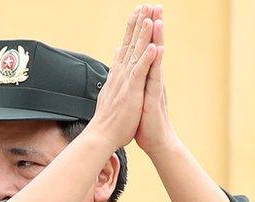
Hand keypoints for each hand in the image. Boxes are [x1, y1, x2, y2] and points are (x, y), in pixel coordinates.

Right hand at [86, 4, 158, 150]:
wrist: (102, 136)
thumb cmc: (110, 118)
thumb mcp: (112, 90)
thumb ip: (115, 71)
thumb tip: (116, 55)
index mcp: (119, 74)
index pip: (126, 45)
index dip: (133, 28)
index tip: (139, 12)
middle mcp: (121, 73)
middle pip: (131, 43)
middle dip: (139, 23)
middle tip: (145, 5)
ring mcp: (126, 81)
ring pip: (136, 53)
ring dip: (143, 35)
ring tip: (150, 17)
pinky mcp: (131, 91)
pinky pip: (140, 72)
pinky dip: (146, 59)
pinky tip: (152, 46)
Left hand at [135, 5, 177, 155]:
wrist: (156, 141)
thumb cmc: (145, 121)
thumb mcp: (138, 95)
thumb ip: (137, 80)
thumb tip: (132, 67)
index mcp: (146, 76)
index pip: (146, 49)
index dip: (145, 31)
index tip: (144, 12)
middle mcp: (153, 78)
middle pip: (153, 47)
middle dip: (154, 26)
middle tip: (155, 6)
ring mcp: (155, 86)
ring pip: (156, 58)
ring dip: (157, 39)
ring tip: (158, 20)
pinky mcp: (155, 97)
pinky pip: (155, 77)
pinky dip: (156, 62)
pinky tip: (159, 49)